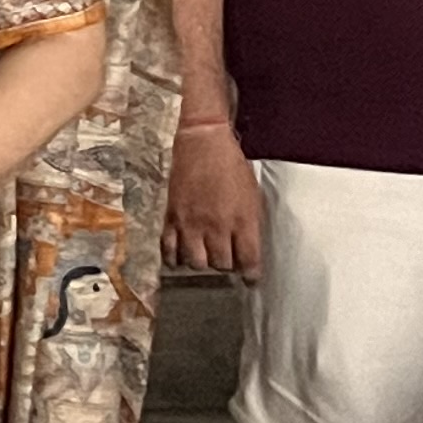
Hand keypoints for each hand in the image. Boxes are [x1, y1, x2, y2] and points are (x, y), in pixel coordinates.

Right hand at [165, 122, 263, 276]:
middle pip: (221, 264)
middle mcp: (217, 226)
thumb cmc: (231, 166)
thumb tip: (248, 246)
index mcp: (243, 220)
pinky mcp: (172, 217)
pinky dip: (175, 258)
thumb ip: (250, 223)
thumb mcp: (252, 195)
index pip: (248, 261)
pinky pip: (170, 250)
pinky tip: (181, 255)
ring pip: (196, 262)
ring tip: (204, 254)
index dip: (250, 275)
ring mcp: (192, 223)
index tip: (250, 279)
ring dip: (202, 262)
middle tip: (226, 258)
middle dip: (225, 265)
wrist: (202, 143)